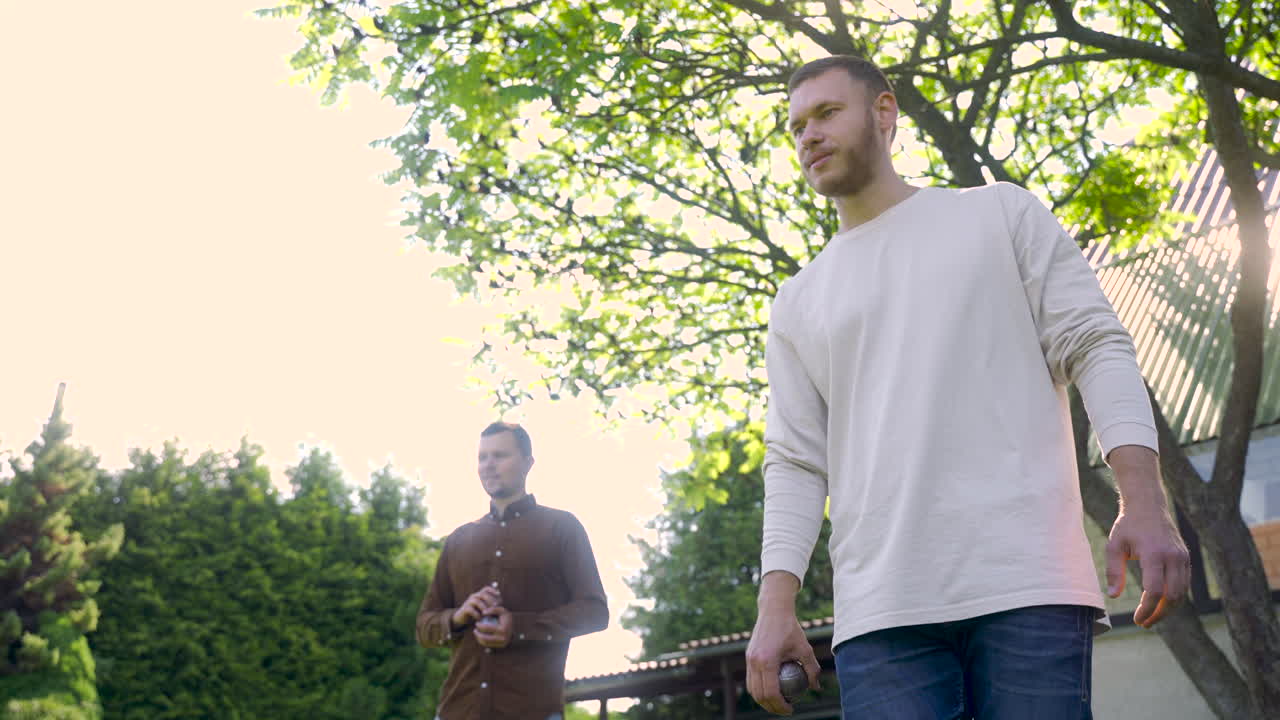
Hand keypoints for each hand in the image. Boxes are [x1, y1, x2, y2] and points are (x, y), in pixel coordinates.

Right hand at [451, 586, 500, 628]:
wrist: (462, 619)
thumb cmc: (476, 613)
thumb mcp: (484, 608)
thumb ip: (491, 605)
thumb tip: (501, 603)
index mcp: (479, 595)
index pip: (487, 589)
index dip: (493, 591)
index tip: (499, 596)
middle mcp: (474, 596)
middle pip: (483, 594)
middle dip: (490, 600)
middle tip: (496, 606)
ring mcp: (468, 602)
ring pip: (477, 601)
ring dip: (483, 607)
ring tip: (488, 614)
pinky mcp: (464, 609)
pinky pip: (470, 609)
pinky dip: (476, 614)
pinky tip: (480, 619)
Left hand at [474, 606, 512, 648]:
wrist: (514, 626)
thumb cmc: (505, 617)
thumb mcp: (501, 610)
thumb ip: (493, 609)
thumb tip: (483, 613)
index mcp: (503, 629)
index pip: (487, 628)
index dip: (479, 625)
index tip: (476, 623)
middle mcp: (503, 638)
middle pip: (485, 638)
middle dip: (477, 634)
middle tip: (475, 629)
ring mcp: (502, 643)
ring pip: (486, 643)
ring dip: (479, 638)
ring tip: (476, 633)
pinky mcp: (501, 646)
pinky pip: (489, 645)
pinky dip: (483, 641)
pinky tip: (480, 636)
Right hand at [745, 589, 819, 714]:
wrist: (774, 610)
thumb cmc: (791, 629)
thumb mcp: (805, 648)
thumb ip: (812, 669)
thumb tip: (816, 687)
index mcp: (767, 661)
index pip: (771, 692)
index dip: (780, 705)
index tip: (791, 709)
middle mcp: (754, 662)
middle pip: (759, 694)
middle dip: (771, 707)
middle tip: (785, 710)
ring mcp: (749, 659)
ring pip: (752, 688)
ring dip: (763, 700)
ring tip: (777, 703)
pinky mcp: (748, 656)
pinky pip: (750, 679)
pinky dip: (758, 689)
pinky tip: (770, 690)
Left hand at [1106, 508, 1189, 627]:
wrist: (1148, 505)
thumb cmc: (1128, 526)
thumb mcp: (1114, 545)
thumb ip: (1113, 571)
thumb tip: (1113, 596)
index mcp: (1154, 554)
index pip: (1155, 591)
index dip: (1147, 609)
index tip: (1137, 619)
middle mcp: (1173, 557)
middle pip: (1172, 596)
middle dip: (1159, 614)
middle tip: (1144, 623)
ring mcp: (1183, 557)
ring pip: (1181, 592)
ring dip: (1168, 609)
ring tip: (1151, 617)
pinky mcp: (1186, 558)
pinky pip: (1184, 584)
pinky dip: (1174, 597)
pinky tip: (1160, 603)